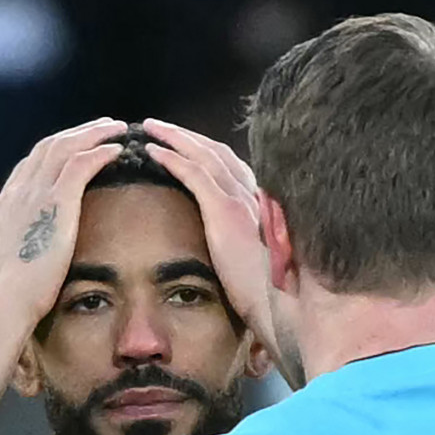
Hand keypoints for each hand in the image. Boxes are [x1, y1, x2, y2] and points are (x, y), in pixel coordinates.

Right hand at [0, 120, 125, 324]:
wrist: (3, 302)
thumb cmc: (5, 299)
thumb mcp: (3, 268)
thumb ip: (12, 254)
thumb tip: (17, 260)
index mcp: (4, 207)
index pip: (30, 166)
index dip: (54, 152)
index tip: (73, 147)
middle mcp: (17, 193)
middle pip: (48, 147)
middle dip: (76, 133)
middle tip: (101, 126)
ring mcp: (34, 194)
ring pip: (65, 146)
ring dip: (93, 133)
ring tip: (116, 128)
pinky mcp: (56, 203)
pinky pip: (80, 163)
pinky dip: (99, 151)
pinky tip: (117, 150)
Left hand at [142, 119, 278, 362]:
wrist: (284, 307)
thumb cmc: (273, 295)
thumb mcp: (261, 263)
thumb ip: (249, 248)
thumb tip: (239, 254)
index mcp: (262, 206)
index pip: (232, 166)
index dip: (207, 151)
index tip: (186, 145)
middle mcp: (254, 196)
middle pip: (218, 152)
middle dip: (188, 136)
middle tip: (161, 127)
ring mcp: (241, 200)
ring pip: (205, 154)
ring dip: (176, 137)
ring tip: (151, 128)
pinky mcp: (225, 211)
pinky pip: (194, 173)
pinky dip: (172, 157)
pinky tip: (152, 151)